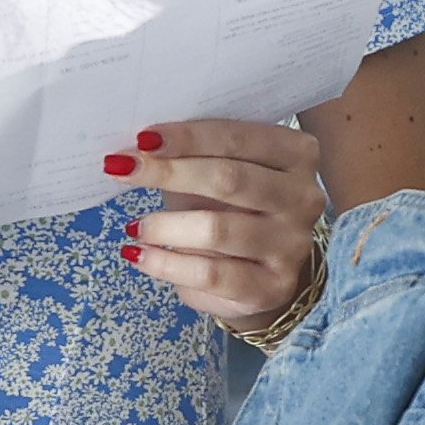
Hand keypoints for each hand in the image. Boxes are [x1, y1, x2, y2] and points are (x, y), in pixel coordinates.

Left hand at [105, 119, 325, 327]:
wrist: (261, 270)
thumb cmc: (232, 205)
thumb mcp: (218, 170)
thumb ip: (193, 152)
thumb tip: (137, 146)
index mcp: (296, 154)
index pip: (237, 138)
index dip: (187, 138)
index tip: (142, 139)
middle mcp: (303, 197)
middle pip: (229, 180)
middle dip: (169, 173)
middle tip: (122, 171)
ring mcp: (292, 245)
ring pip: (218, 230)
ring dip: (165, 225)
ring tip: (134, 225)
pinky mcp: (272, 287)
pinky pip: (211, 274)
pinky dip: (167, 264)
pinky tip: (140, 254)